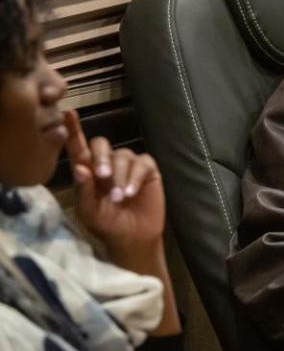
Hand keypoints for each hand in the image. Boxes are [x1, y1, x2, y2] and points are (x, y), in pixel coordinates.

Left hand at [64, 110, 164, 256]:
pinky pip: (142, 163)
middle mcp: (107, 163)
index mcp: (88, 170)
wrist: (133, 237)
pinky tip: (131, 193)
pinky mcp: (148, 170)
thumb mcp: (89, 211)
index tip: (68, 113)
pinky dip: (135, 178)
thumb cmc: (107, 224)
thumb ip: (84, 190)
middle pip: (101, 145)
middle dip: (102, 159)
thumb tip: (79, 168)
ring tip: (120, 198)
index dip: (73, 130)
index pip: (78, 147)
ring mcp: (128, 165)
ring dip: (120, 176)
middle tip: (103, 177)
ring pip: (122, 155)